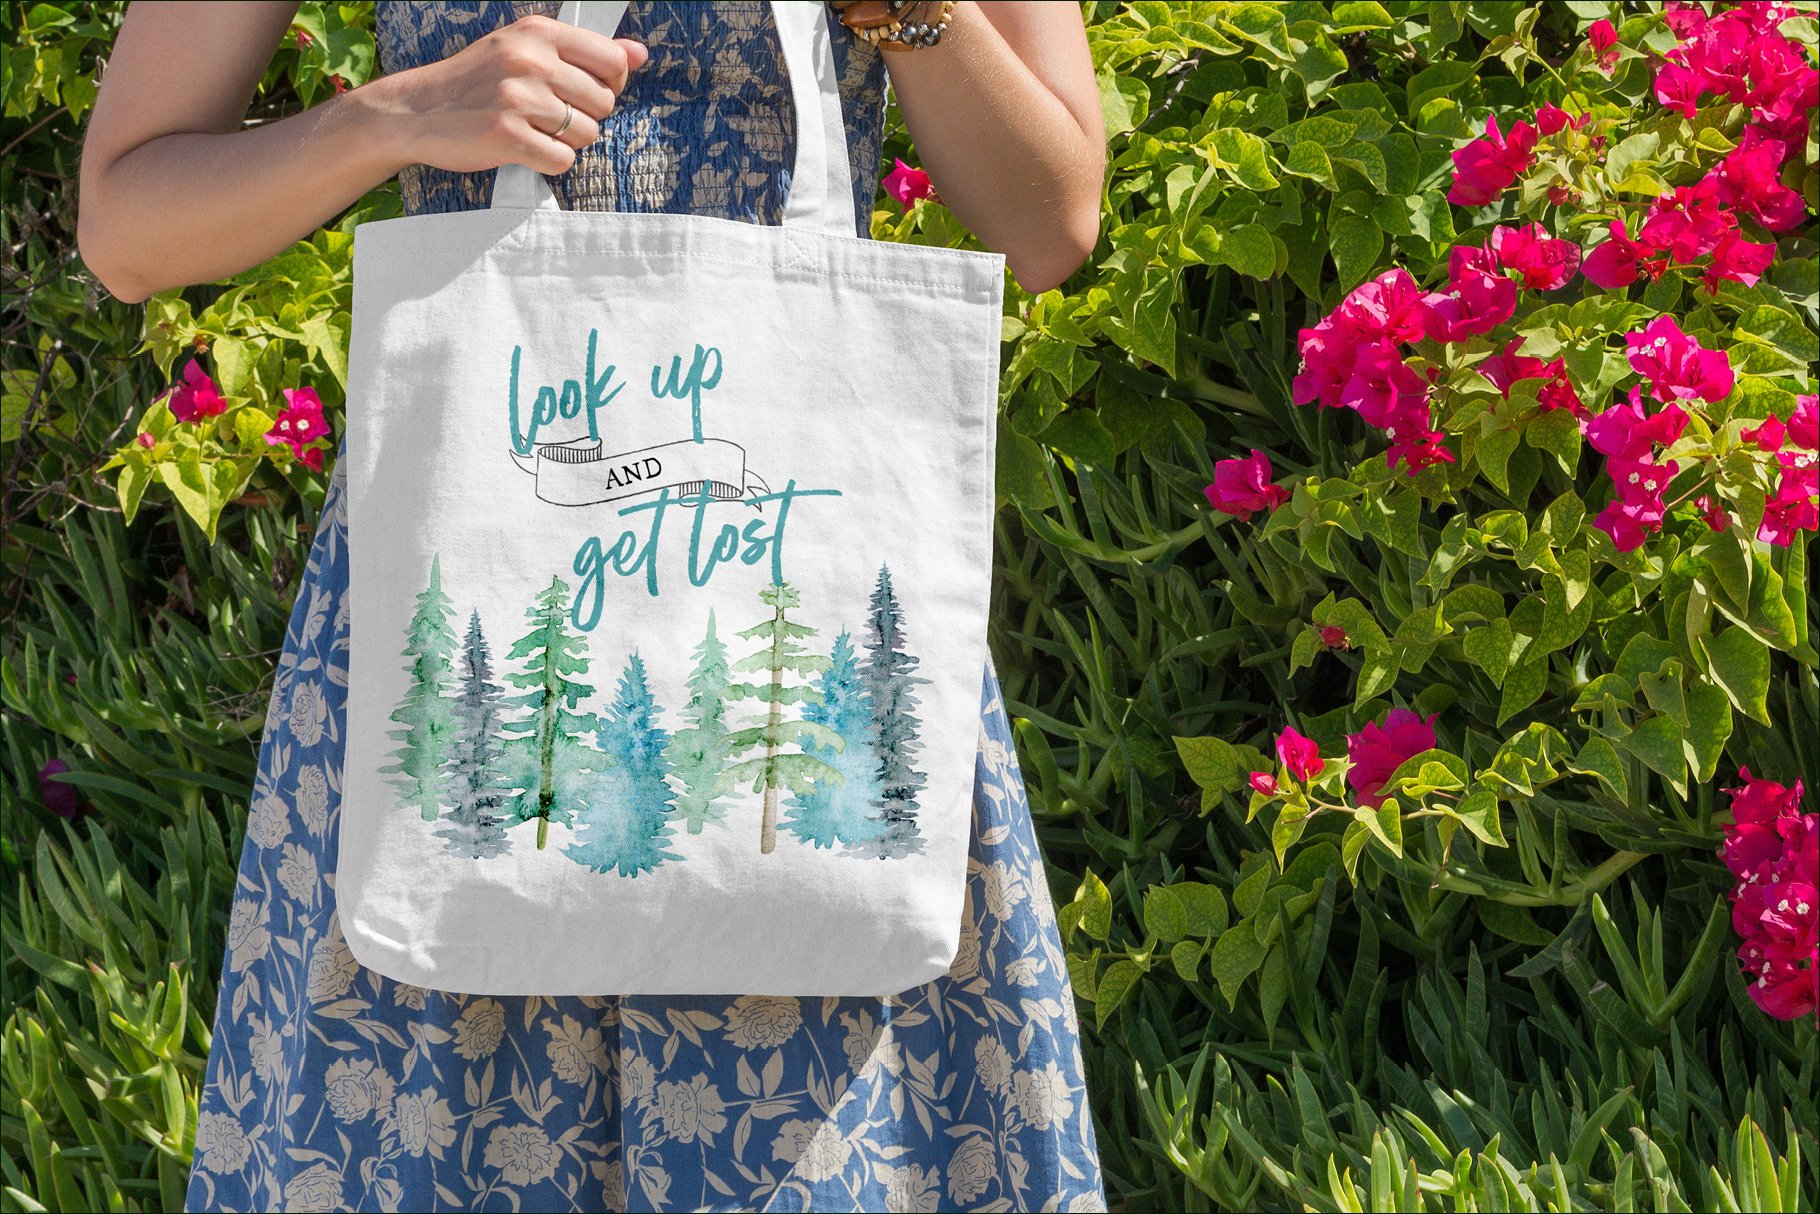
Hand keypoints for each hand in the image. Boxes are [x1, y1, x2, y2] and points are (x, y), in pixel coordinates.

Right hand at [371, 14, 648, 175]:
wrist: (417, 111)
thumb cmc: (475, 82)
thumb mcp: (524, 49)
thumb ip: (583, 51)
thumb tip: (639, 53)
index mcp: (538, 34)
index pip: (612, 59)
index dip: (610, 83)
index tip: (586, 91)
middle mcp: (530, 61)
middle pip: (604, 102)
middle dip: (584, 116)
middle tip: (548, 116)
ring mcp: (519, 99)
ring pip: (587, 134)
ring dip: (565, 141)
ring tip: (532, 130)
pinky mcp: (508, 137)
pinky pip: (563, 160)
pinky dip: (548, 162)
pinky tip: (525, 149)